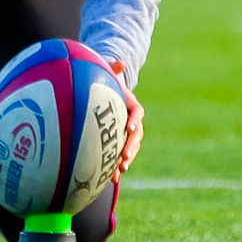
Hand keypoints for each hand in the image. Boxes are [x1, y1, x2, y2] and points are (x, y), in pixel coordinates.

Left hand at [108, 60, 144, 182]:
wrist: (104, 97)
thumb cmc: (105, 84)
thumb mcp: (107, 74)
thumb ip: (112, 69)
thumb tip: (119, 62)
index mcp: (131, 106)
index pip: (137, 113)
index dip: (135, 120)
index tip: (130, 126)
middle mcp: (131, 122)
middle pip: (136, 136)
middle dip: (131, 148)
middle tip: (125, 157)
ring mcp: (125, 134)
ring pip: (130, 149)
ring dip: (126, 160)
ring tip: (120, 171)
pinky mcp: (117, 144)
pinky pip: (119, 157)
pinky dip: (115, 167)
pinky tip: (110, 179)